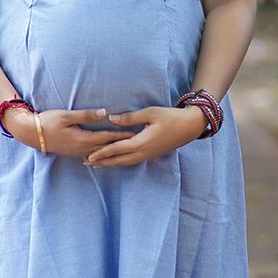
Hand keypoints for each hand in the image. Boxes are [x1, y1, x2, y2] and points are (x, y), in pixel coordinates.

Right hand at [3, 106, 131, 157]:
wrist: (31, 133)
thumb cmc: (48, 121)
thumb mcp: (67, 115)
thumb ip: (86, 115)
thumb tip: (105, 113)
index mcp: (83, 139)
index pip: (108, 138)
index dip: (122, 135)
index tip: (136, 133)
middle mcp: (82, 149)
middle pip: (107, 148)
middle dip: (122, 145)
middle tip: (138, 142)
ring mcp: (78, 153)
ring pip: (101, 153)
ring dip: (114, 151)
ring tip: (128, 149)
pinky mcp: (74, 153)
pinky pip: (94, 155)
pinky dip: (104, 154)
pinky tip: (109, 154)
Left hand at [84, 105, 207, 167]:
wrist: (190, 126)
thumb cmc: (171, 117)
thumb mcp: (150, 113)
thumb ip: (130, 118)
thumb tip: (111, 119)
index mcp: (142, 142)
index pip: (117, 149)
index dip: (102, 152)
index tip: (89, 155)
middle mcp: (144, 152)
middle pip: (119, 160)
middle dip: (102, 162)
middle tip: (86, 162)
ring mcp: (148, 155)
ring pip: (125, 163)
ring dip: (110, 164)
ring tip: (97, 164)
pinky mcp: (151, 155)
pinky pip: (132, 161)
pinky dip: (120, 162)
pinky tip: (115, 161)